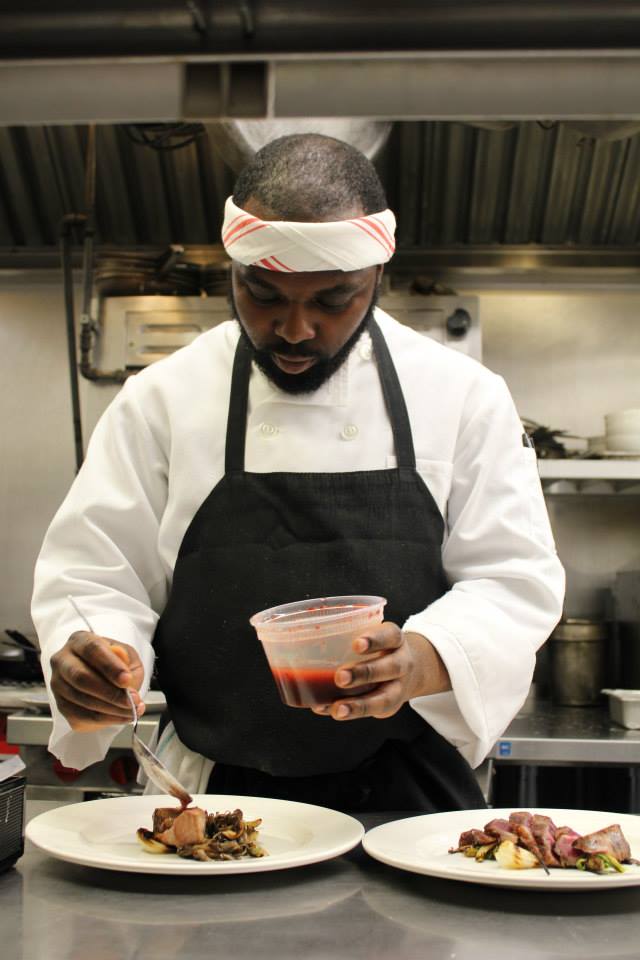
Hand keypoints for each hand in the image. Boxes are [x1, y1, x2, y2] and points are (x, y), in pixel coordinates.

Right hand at [50, 631, 144, 730]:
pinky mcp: (60, 704)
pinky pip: (80, 716)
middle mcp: (63, 660)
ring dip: (110, 709)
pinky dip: (104, 720)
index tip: (127, 680)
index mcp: (79, 640)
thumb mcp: (127, 656)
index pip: (92, 649)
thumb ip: (128, 665)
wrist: (100, 675)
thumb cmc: (114, 661)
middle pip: (81, 677)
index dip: (110, 666)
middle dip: (110, 692)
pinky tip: (122, 717)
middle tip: (132, 701)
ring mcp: (57, 683)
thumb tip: (126, 682)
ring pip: (81, 699)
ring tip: (132, 711)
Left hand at [310, 622, 450, 721]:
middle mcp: (402, 663)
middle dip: (365, 673)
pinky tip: (328, 709)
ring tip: (336, 709)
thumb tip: (292, 644)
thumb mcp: (371, 635)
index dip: (374, 640)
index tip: (356, 644)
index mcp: (395, 640)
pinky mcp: (389, 706)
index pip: (390, 635)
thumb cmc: (375, 648)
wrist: (408, 671)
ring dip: (358, 704)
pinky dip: (350, 711)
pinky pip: (371, 711)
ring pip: (383, 698)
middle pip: (390, 667)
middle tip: (340, 677)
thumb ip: (344, 636)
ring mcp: (399, 687)